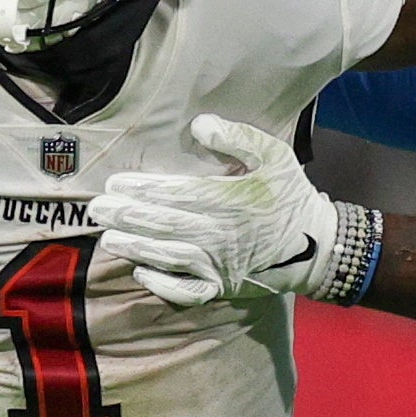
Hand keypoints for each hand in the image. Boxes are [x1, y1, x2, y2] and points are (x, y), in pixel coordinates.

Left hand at [94, 115, 338, 308]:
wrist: (318, 247)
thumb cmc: (292, 197)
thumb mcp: (274, 156)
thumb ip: (238, 136)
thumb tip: (200, 125)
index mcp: (230, 200)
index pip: (175, 194)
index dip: (142, 190)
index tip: (115, 184)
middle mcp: (220, 234)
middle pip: (164, 225)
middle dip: (127, 217)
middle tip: (97, 209)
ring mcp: (220, 265)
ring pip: (169, 257)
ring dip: (136, 248)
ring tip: (109, 238)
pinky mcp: (223, 288)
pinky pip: (187, 291)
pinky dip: (162, 285)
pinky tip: (140, 272)